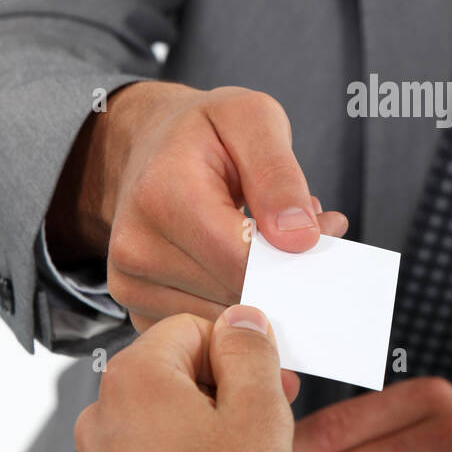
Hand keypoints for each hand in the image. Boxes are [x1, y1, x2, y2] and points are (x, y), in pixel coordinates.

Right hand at [47, 81, 347, 331]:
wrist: (145, 146)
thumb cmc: (202, 131)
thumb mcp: (252, 119)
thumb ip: (280, 175)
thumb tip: (300, 238)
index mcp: (162, 194)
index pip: (243, 260)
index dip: (294, 256)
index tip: (320, 232)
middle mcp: (135, 247)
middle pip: (236, 295)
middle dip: (282, 273)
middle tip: (295, 234)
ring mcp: (131, 285)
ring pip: (225, 321)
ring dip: (260, 292)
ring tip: (261, 246)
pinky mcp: (137, 309)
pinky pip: (206, 332)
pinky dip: (233, 308)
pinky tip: (237, 269)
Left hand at [75, 305, 299, 451]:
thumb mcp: (260, 414)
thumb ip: (251, 354)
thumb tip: (242, 320)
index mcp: (138, 379)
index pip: (195, 329)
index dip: (242, 353)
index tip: (271, 383)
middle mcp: (104, 416)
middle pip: (178, 378)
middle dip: (226, 396)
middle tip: (268, 430)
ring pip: (166, 427)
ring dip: (207, 438)